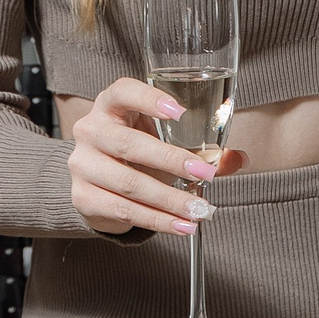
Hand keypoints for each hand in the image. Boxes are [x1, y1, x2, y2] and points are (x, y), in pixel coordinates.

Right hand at [66, 77, 244, 236]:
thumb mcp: (162, 141)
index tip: (180, 112)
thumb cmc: (135, 153)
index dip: (149, 99)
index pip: (123, 92)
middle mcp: (91, 130)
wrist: (97, 183)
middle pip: (129, 144)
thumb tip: (236, 158)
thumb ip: (200, 148)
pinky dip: (157, 220)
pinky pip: (124, 210)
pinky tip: (180, 225)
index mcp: (110, 106)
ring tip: (198, 209)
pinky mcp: (83, 197)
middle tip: (204, 174)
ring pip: (129, 184)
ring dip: (169, 199)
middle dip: (171, 160)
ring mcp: (83, 165)